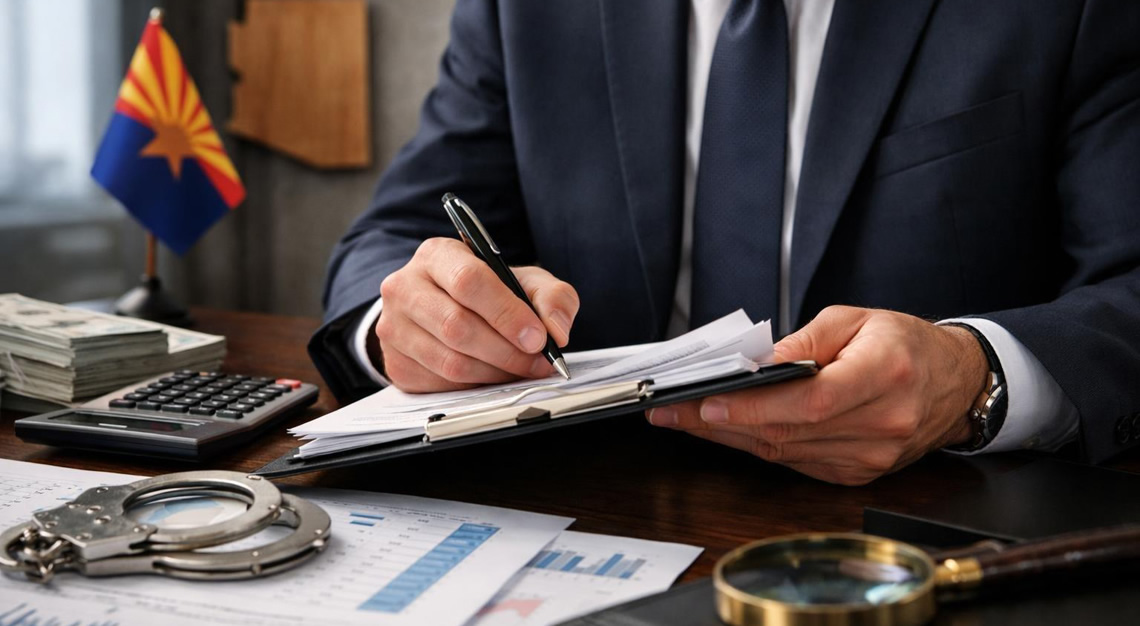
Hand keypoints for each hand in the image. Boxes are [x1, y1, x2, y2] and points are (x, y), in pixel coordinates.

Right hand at [374, 237, 578, 391]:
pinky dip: (476, 386)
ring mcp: (393, 327)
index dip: (506, 313)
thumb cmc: (485, 292)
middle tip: (537, 361)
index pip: (468, 281)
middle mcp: (405, 287)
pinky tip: (493, 375)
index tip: (537, 336)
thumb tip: (557, 330)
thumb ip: (551, 297)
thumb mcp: (523, 281)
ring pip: (450, 361)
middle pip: (456, 326)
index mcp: (436, 255)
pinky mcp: (395, 362)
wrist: (441, 308)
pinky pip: (441, 384)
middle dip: (506, 350)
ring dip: (495, 372)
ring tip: (521, 369)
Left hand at [646, 306, 987, 484]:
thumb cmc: (905, 344)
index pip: (808, 401)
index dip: (754, 406)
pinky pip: (796, 461)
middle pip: (787, 431)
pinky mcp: (858, 473)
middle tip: (671, 411)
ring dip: (729, 436)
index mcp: (885, 374)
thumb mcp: (854, 319)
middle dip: (720, 421)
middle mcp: (882, 424)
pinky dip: (758, 444)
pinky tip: (727, 430)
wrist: (955, 383)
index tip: (708, 401)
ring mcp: (871, 456)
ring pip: (784, 452)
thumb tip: (752, 364)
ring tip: (685, 419)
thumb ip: (801, 341)